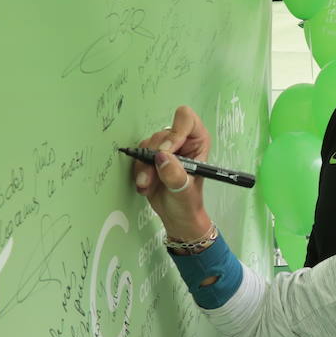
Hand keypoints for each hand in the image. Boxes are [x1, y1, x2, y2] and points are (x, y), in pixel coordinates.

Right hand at [131, 105, 212, 239]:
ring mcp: (165, 149)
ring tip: (147, 185)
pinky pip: (138, 155)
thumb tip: (162, 158)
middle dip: (154, 156)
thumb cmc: (188, 203)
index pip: (186, 119)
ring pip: (148, 145)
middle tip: (152, 176)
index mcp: (197, 141)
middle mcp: (181, 140)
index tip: (166, 151)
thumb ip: (176, 175)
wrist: (176, 216)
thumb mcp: (184, 191)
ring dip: (144, 167)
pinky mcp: (150, 158)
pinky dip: (139, 171)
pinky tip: (145, 185)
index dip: (175, 132)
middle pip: (162, 135)